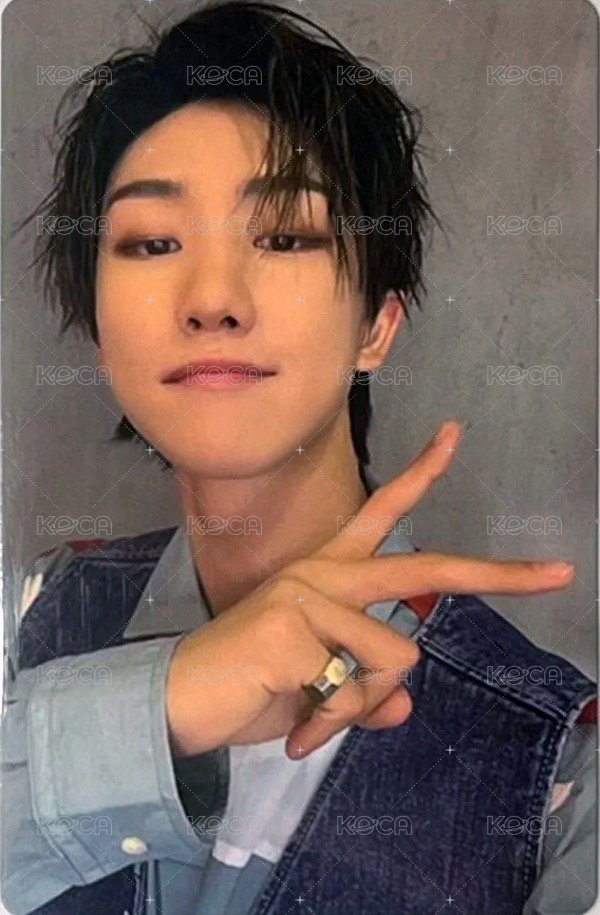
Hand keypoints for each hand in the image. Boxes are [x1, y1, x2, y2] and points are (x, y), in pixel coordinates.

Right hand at [166, 420, 574, 759]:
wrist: (176, 703)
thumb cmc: (246, 688)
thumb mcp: (316, 691)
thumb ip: (362, 693)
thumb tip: (404, 708)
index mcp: (325, 575)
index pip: (380, 514)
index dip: (419, 475)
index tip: (453, 436)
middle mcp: (323, 574)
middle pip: (423, 568)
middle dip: (496, 574)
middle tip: (558, 574)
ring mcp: (309, 596)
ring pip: (394, 660)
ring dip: (357, 705)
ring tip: (308, 716)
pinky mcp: (294, 628)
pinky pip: (355, 690)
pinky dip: (331, 723)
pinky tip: (294, 726)